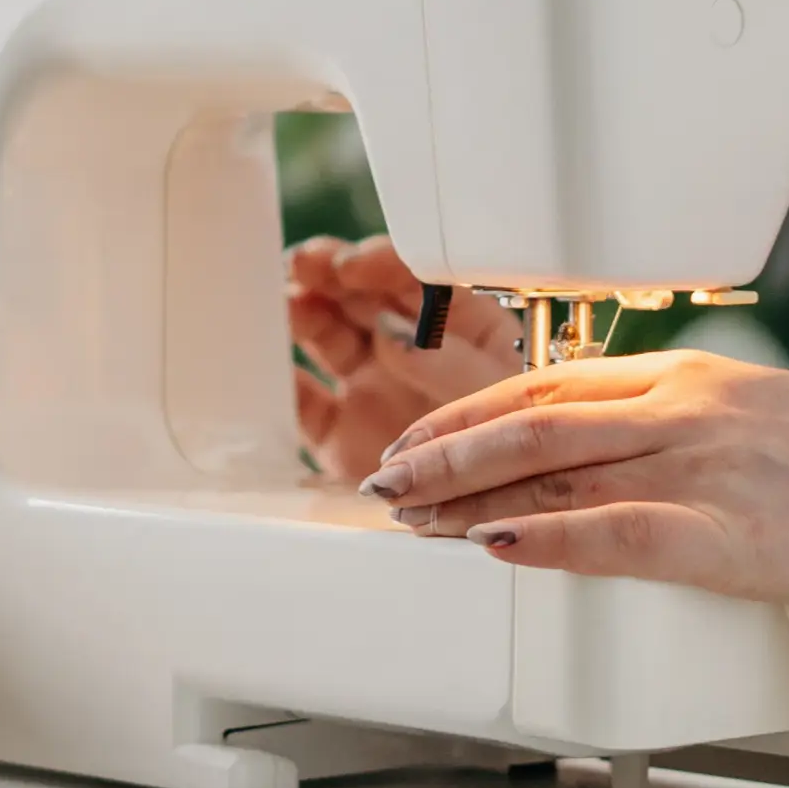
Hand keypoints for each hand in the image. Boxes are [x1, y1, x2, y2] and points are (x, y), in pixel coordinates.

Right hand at [287, 236, 519, 485]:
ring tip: (285, 304)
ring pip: (328, 337)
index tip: (352, 264)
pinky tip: (268, 365)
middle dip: (330, 273)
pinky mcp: (342, 433)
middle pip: (363, 297)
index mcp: (461, 328)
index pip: (415, 280)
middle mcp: (411, 350)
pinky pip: (303, 402)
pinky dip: (282, 383)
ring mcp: (373, 388)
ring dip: (303, 314)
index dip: (379, 264)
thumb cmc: (520, 448)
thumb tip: (394, 332)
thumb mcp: (500, 395)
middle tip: (304, 264)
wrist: (502, 523)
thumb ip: (449, 362)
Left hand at [356, 348, 788, 609]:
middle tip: (379, 482)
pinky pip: (618, 532)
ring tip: (407, 519)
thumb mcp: (765, 420)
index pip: (548, 385)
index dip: (466, 413)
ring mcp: (706, 468)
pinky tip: (494, 549)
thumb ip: (688, 432)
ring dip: (466, 496)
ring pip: (555, 468)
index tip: (415, 440)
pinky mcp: (733, 535)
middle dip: (441, 453)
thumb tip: (616, 465)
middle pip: (529, 420)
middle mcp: (685, 409)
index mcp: (690, 379)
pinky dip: (545, 539)